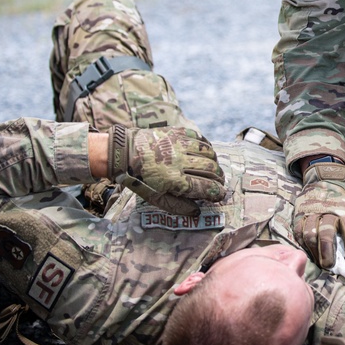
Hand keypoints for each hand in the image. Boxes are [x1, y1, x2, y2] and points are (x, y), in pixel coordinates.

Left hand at [108, 124, 224, 215]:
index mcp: (174, 181)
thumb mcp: (156, 198)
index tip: (221, 194)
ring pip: (208, 152)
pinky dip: (206, 146)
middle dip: (219, 177)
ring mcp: (179, 145)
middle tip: (219, 181)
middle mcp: (179, 162)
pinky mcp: (176, 133)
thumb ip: (178, 206)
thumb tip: (197, 212)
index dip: (217, 192)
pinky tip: (205, 152)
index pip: (205, 187)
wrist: (123, 153)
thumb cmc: (140, 179)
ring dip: (214, 161)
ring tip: (213, 167)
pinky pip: (199, 138)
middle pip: (211, 169)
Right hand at [294, 161, 344, 269]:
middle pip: (327, 234)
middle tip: (331, 267)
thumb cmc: (343, 203)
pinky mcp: (300, 214)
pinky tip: (310, 252)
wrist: (325, 178)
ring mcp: (312, 212)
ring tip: (319, 263)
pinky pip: (299, 232)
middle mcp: (329, 211)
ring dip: (315, 251)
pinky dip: (303, 244)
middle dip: (328, 253)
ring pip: (310, 234)